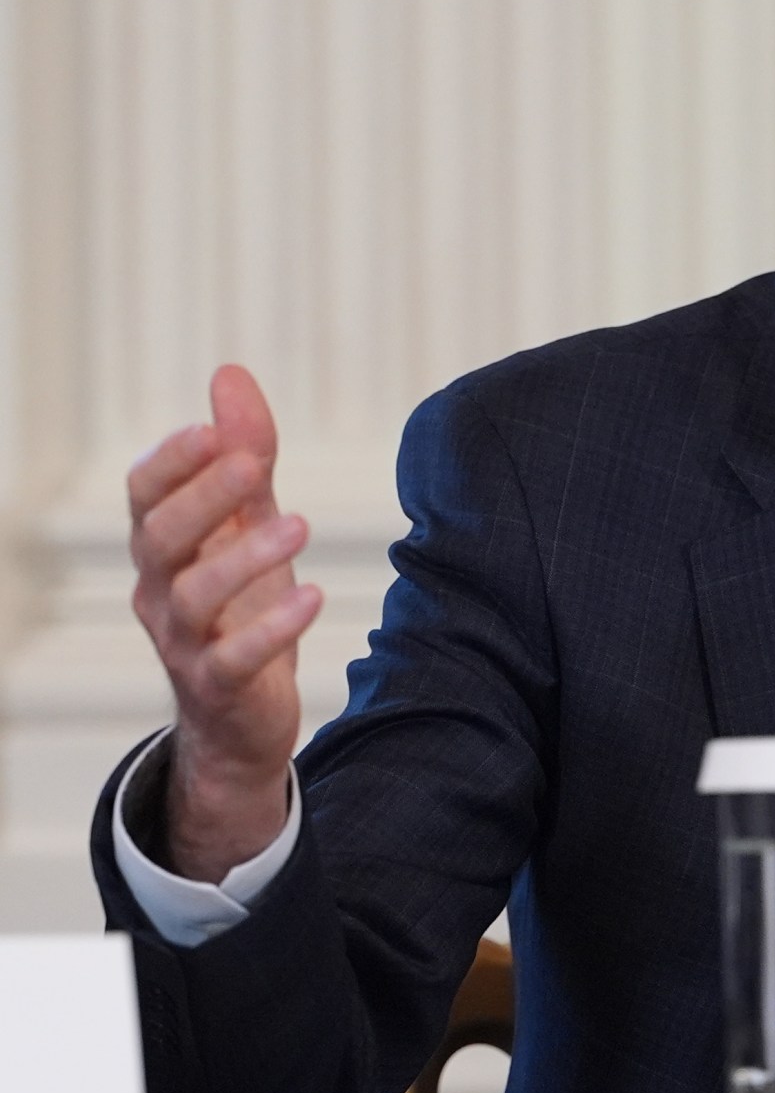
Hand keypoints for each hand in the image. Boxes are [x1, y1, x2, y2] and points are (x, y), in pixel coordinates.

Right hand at [127, 366, 321, 880]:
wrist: (240, 718)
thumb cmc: (240, 607)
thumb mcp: (247, 526)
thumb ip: (245, 456)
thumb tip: (230, 375)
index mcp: (164, 547)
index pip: (145, 494)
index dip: (173, 461)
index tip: (213, 428)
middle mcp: (160, 591)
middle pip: (161, 537)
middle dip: (204, 498)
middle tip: (255, 464)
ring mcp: (184, 642)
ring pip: (192, 596)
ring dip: (245, 557)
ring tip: (302, 524)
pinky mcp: (219, 687)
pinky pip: (234, 658)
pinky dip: (271, 628)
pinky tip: (312, 597)